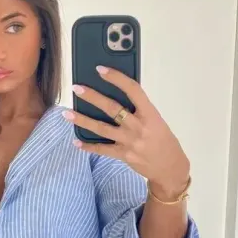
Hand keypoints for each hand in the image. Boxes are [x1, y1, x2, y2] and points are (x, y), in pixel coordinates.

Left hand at [66, 66, 189, 198]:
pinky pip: (102, 149)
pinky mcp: (124, 155)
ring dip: (82, 120)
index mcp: (150, 113)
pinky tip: (76, 141)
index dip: (116, 78)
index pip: (133, 90)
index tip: (100, 69)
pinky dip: (88, 146)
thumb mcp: (156, 120)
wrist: (170, 167)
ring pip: (101, 128)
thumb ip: (139, 109)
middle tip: (76, 88)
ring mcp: (130, 141)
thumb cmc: (162, 138)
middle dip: (92, 97)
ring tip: (67, 113)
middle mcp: (139, 126)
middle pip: (112, 108)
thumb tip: (115, 94)